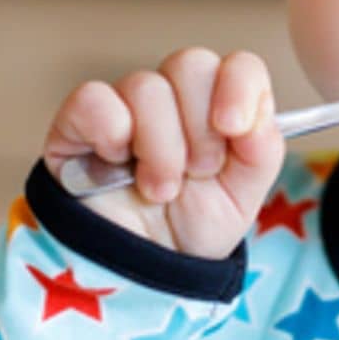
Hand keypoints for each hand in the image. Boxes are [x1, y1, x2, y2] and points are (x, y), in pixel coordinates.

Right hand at [43, 48, 284, 260]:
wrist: (141, 275)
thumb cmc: (190, 229)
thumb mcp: (242, 197)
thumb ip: (261, 150)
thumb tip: (254, 117)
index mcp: (217, 107)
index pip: (238, 65)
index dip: (240, 88)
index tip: (234, 127)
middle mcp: (171, 98)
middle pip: (191, 64)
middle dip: (200, 129)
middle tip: (197, 172)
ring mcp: (123, 106)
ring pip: (146, 87)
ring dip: (160, 149)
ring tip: (160, 190)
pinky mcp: (77, 122)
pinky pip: (93, 99)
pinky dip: (110, 133)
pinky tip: (116, 166)